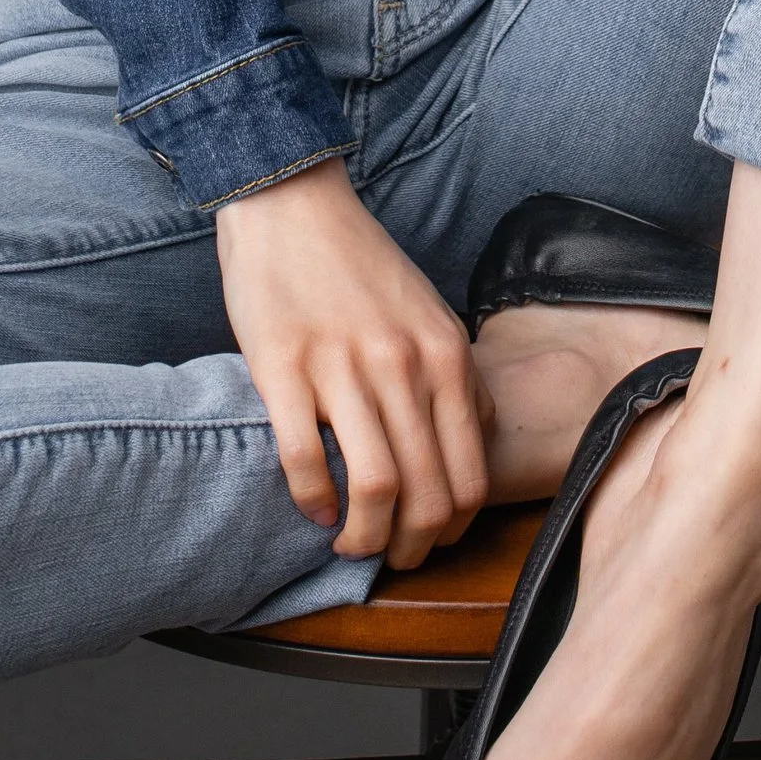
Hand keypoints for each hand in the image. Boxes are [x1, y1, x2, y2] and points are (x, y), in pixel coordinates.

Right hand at [214, 160, 488, 568]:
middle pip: (427, 496)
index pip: (470, 477)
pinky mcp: (284, 368)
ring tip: (348, 541)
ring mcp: (343, 368)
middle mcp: (404, 367)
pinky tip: (312, 508)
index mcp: (446, 357)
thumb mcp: (432, 314)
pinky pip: (306, 461)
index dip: (452, 529)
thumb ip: (458, 375)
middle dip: (410, 547)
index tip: (430, 540)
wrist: (292, 204)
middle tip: (389, 556)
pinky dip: (312, 502)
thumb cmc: (360, 264)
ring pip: (373, 490)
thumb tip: (477, 439)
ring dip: (362, 538)